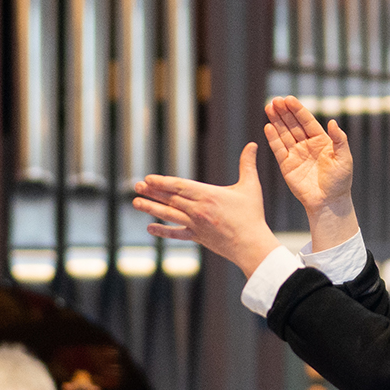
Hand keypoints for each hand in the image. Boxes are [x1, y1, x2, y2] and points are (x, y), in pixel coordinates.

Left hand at [134, 144, 281, 276]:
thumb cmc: (252, 216)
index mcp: (208, 195)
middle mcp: (198, 210)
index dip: (162, 182)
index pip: (180, 187)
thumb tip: (253, 144)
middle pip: (170, 199)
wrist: (251, 246)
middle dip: (152, 192)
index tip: (148, 179)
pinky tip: (149, 227)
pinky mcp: (197, 237)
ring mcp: (196, 225)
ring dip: (151, 208)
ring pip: (169, 215)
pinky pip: (176, 234)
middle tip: (136, 186)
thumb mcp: (251, 187)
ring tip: (136, 202)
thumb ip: (248, 164)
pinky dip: (163, 231)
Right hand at [263, 96, 354, 217]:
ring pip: (284, 134)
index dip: (298, 110)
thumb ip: (340, 140)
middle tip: (276, 100)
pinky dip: (273, 138)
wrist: (329, 202)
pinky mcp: (287, 166)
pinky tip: (268, 127)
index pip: (307, 121)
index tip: (289, 99)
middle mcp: (307, 145)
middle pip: (293, 124)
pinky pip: (278, 149)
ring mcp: (296, 154)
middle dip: (284, 112)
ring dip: (276, 121)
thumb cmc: (340, 181)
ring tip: (268, 107)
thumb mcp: (344, 158)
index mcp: (321, 141)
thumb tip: (333, 122)